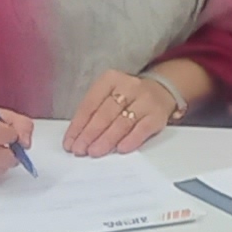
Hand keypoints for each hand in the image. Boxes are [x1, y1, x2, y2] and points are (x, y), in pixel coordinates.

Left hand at [62, 68, 183, 157]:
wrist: (161, 91)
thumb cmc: (127, 97)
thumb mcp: (109, 95)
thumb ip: (94, 112)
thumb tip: (77, 137)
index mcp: (110, 79)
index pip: (90, 104)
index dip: (78, 125)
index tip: (69, 142)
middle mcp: (128, 86)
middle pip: (105, 114)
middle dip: (89, 134)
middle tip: (79, 150)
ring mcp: (145, 100)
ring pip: (122, 122)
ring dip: (106, 139)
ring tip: (94, 152)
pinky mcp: (157, 115)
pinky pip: (142, 129)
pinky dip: (130, 140)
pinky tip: (120, 149)